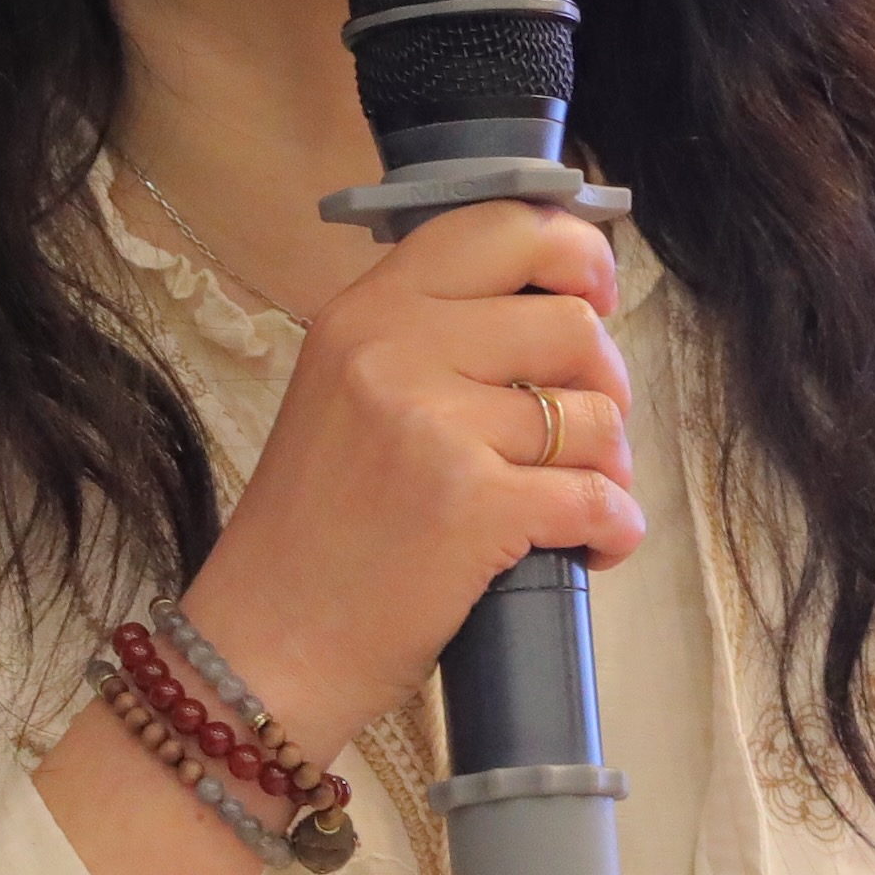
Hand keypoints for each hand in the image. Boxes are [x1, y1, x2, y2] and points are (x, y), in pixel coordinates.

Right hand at [175, 198, 642, 760]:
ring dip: (609, 463)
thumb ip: (426, 340)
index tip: (593, 295)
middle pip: (571, 322)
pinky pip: (598, 496)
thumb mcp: (341, 396)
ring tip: (573, 501)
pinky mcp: (473, 506)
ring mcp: (434, 426)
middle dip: (606, 381)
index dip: (574, 252)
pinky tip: (592, 546)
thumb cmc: (311, 534)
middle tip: (584, 429)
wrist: (260, 648)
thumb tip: (559, 312)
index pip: (499, 226)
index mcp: (364, 312)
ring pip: (595, 414)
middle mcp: (395, 349)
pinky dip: (614, 528)